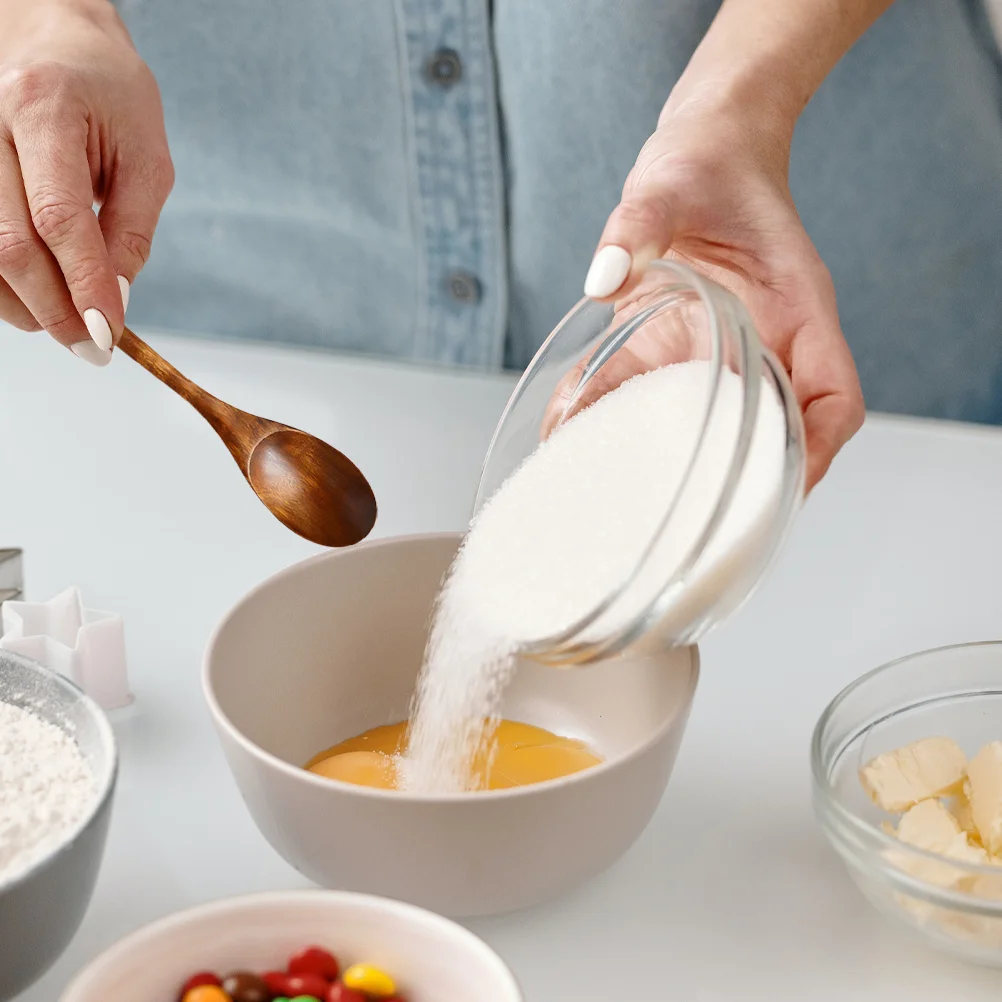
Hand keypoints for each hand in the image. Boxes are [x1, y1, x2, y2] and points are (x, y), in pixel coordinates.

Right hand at [0, 0, 172, 363]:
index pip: (58, 217)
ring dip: (27, 306)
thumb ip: (132, 228)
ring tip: (72, 328)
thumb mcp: (146, 154)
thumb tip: (118, 299)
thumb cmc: (108, 93)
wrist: (52, 38)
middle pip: (11, 243)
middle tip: (93, 348)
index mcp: (44, 109)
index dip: (83, 284)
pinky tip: (39, 302)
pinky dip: (5, 287)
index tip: (108, 334)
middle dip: (56, 309)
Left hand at [573, 97, 863, 491]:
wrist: (698, 155)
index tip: (786, 486)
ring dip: (678, 463)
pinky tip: (577, 438)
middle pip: (776, 432)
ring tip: (627, 501)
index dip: (817, 449)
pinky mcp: (673, 349)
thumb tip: (605, 275)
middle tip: (698, 524)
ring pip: (715, 427)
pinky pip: (653, 398)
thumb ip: (639, 224)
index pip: (833, 398)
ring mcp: (720, 352)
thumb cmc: (706, 164)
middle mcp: (765, 343)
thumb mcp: (672, 182)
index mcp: (796, 310)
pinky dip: (621, 422)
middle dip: (745, 481)